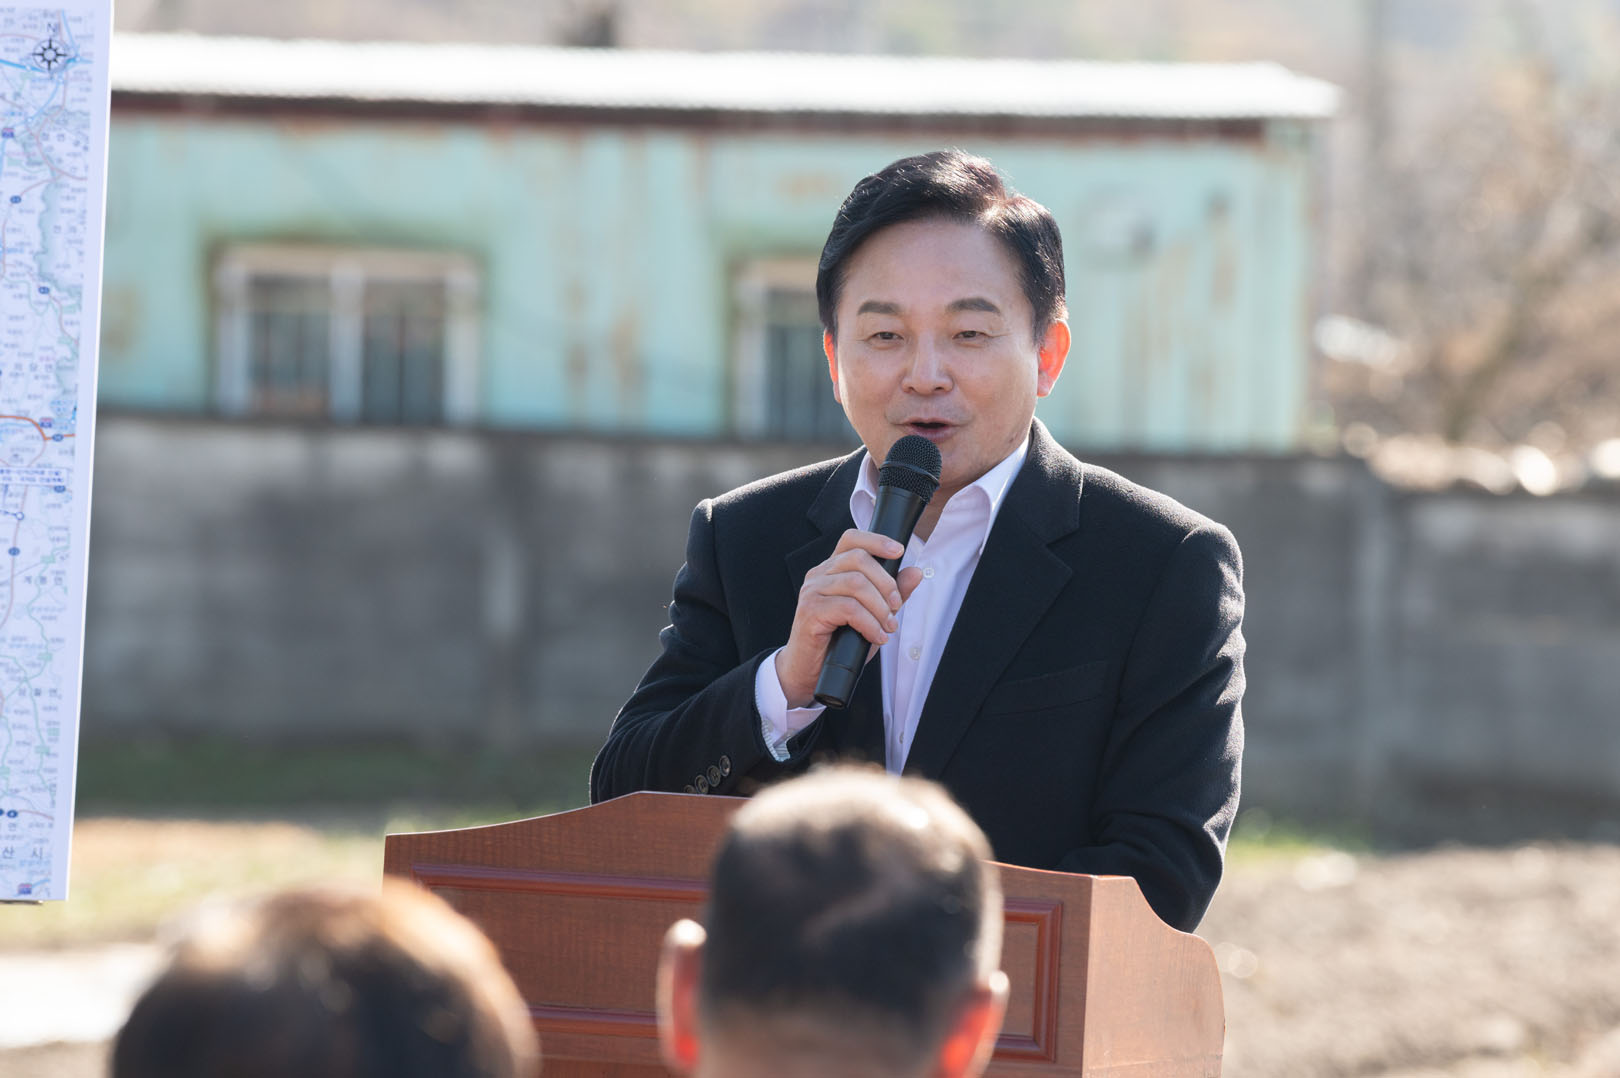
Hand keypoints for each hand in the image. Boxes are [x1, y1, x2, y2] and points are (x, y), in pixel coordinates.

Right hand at [775, 529, 924, 706]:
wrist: (810, 671)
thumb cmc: (840, 642)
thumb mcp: (874, 615)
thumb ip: (893, 593)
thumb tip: (915, 572)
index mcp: (832, 570)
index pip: (851, 539)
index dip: (876, 540)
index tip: (898, 551)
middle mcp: (819, 575)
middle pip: (858, 558)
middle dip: (886, 582)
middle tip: (896, 607)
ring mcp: (812, 592)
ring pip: (855, 583)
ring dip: (880, 607)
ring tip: (888, 626)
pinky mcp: (810, 611)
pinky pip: (848, 608)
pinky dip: (869, 623)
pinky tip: (876, 636)